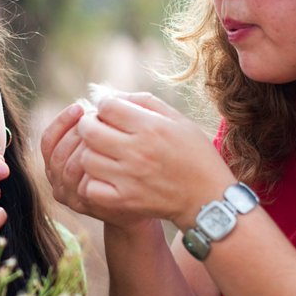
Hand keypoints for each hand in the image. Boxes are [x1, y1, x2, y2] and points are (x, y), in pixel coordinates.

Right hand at [40, 100, 144, 227]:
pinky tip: (108, 156)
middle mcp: (56, 179)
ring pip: (66, 168)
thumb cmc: (123, 164)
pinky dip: (91, 169)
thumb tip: (99, 96)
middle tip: (94, 121)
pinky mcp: (82, 204)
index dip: (61, 122)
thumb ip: (96, 124)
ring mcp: (68, 194)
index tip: (79, 108)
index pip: (48, 139)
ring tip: (104, 135)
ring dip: (83, 148)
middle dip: (74, 133)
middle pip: (57, 153)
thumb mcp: (106, 141)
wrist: (139, 199)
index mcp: (55, 161)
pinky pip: (80, 185)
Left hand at [75, 93, 234, 227]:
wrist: (208, 199)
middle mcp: (137, 151)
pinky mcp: (125, 200)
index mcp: (150, 127)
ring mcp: (129, 177)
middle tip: (98, 130)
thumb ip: (144, 102)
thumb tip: (111, 95)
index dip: (105, 107)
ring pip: (87, 158)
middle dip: (89, 125)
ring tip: (102, 154)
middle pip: (89, 130)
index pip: (106, 106)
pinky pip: (90, 187)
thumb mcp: (178, 120)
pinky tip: (105, 177)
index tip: (111, 114)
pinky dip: (93, 181)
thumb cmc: (195, 155)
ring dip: (90, 153)